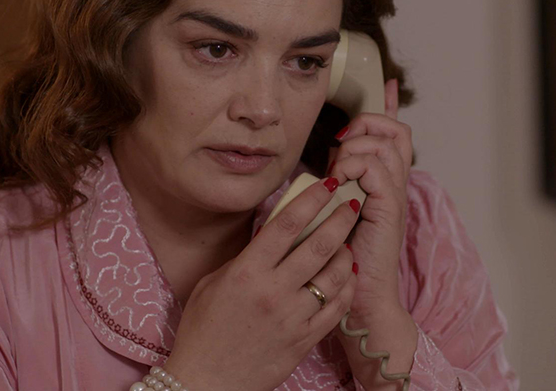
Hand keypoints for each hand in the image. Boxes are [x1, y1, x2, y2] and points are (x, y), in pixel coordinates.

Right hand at [163, 177, 358, 390]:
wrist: (206, 383)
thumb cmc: (204, 331)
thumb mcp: (214, 283)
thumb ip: (247, 257)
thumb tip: (274, 232)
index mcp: (247, 272)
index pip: (288, 224)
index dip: (312, 199)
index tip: (328, 185)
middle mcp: (273, 291)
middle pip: (320, 245)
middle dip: (341, 218)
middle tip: (351, 204)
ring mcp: (293, 318)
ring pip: (335, 275)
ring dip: (347, 253)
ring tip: (348, 242)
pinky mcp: (304, 340)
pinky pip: (337, 308)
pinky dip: (347, 287)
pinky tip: (348, 275)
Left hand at [326, 78, 412, 317]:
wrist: (360, 299)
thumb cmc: (343, 260)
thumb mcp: (336, 212)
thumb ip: (335, 186)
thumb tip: (321, 164)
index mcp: (384, 183)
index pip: (394, 135)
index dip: (389, 106)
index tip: (382, 83)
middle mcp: (395, 185)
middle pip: (396, 131)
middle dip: (367, 123)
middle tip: (342, 141)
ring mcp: (394, 196)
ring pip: (385, 146)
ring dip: (356, 148)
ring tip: (337, 169)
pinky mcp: (388, 209)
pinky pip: (376, 169)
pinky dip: (355, 166)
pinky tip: (340, 181)